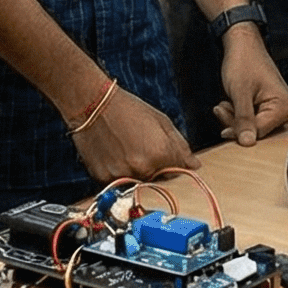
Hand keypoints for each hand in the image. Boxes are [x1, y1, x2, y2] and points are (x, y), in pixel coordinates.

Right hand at [70, 86, 198, 181]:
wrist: (93, 104)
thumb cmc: (128, 109)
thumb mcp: (161, 122)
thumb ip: (180, 146)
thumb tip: (195, 165)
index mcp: (161, 153)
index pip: (179, 170)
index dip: (175, 160)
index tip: (166, 152)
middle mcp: (143, 168)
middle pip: (160, 178)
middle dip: (158, 166)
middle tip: (143, 145)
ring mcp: (123, 175)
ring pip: (140, 182)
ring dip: (139, 171)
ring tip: (128, 147)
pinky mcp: (104, 178)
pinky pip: (120, 182)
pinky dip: (120, 172)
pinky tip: (115, 154)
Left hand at [212, 32, 287, 146]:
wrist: (243, 45)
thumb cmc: (244, 61)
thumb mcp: (240, 92)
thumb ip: (244, 119)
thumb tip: (247, 143)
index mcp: (285, 106)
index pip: (260, 132)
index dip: (238, 130)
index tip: (223, 125)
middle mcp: (287, 110)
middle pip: (257, 131)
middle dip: (236, 123)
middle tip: (222, 108)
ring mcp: (279, 110)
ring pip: (252, 127)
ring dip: (234, 119)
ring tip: (225, 104)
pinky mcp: (270, 109)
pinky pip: (253, 121)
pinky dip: (238, 115)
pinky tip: (230, 104)